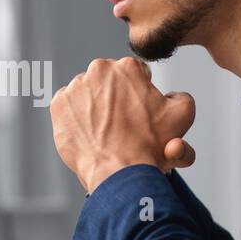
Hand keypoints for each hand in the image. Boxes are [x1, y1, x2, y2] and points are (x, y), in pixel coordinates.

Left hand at [49, 57, 196, 192]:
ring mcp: (76, 86)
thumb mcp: (182, 115)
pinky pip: (68, 107)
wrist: (118, 172)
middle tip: (121, 123)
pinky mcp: (58, 105)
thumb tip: (170, 94)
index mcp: (128, 67)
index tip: (139, 111)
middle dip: (115, 97)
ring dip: (95, 106)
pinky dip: (76, 118)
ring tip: (105, 130)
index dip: (140, 93)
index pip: (135, 74)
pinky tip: (89, 133)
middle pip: (109, 81)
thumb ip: (180, 95)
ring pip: (87, 93)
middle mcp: (99, 70)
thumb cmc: (150, 145)